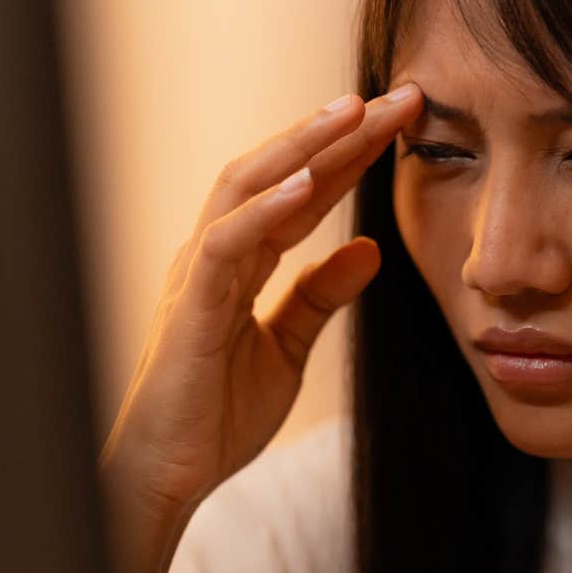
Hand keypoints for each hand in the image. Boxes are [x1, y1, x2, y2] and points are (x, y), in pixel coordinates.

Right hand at [97, 82, 421, 572]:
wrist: (168, 476)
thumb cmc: (214, 416)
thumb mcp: (288, 349)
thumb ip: (320, 296)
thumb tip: (369, 247)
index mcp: (238, 261)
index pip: (302, 190)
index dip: (350, 153)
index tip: (403, 121)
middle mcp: (214, 252)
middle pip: (277, 171)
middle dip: (335, 131)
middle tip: (396, 96)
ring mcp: (197, 274)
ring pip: (247, 188)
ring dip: (301, 147)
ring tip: (352, 112)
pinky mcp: (190, 306)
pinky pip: (226, 244)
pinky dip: (267, 210)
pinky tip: (308, 183)